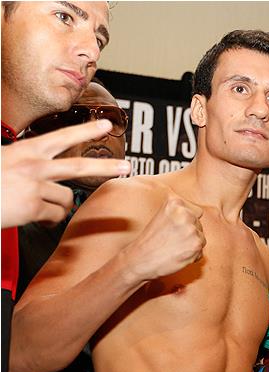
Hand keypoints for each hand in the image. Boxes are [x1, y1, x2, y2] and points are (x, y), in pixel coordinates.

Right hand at [1, 120, 130, 227]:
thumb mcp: (5, 162)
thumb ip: (26, 164)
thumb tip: (45, 174)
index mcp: (25, 151)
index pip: (62, 137)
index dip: (86, 130)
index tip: (106, 123)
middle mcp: (32, 165)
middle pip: (79, 165)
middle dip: (107, 167)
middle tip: (127, 167)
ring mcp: (34, 186)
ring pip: (67, 199)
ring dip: (59, 207)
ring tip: (44, 209)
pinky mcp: (32, 207)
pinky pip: (54, 216)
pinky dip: (49, 220)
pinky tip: (35, 218)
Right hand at [125, 196, 205, 280]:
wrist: (140, 259)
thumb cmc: (150, 240)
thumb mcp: (162, 216)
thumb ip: (180, 212)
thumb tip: (199, 213)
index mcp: (175, 202)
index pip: (196, 212)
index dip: (186, 222)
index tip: (174, 229)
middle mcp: (185, 213)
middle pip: (198, 225)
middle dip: (189, 233)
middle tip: (171, 240)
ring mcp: (191, 228)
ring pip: (200, 238)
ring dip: (191, 245)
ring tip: (173, 247)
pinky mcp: (196, 243)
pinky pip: (201, 251)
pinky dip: (192, 256)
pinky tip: (177, 255)